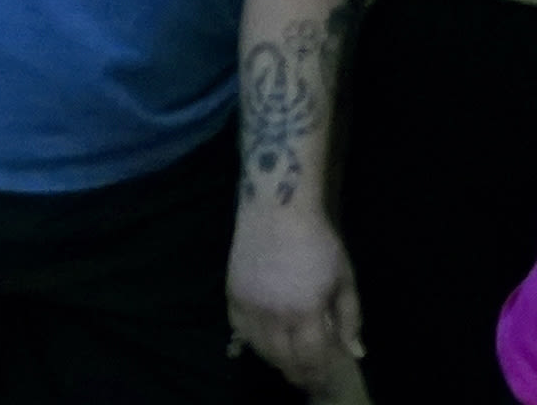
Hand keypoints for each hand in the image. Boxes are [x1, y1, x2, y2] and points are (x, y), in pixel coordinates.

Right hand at [228, 202, 360, 395]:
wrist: (277, 208)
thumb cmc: (318, 242)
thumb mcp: (344, 280)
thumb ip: (350, 319)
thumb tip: (355, 352)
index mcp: (306, 311)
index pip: (313, 356)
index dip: (322, 370)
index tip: (329, 376)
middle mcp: (273, 313)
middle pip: (285, 358)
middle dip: (300, 372)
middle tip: (309, 379)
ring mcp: (249, 303)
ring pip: (260, 347)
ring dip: (276, 361)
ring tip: (288, 365)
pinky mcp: (232, 292)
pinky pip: (239, 328)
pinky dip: (252, 342)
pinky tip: (264, 344)